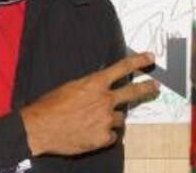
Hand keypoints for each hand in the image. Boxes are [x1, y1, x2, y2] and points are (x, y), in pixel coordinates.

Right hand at [19, 52, 159, 156]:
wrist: (40, 128)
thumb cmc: (50, 106)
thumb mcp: (70, 88)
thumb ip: (90, 88)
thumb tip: (99, 90)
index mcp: (95, 83)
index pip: (122, 68)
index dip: (138, 61)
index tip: (149, 58)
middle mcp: (104, 100)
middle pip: (133, 92)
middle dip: (146, 88)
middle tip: (155, 86)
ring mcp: (106, 120)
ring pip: (119, 118)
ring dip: (111, 118)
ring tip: (92, 120)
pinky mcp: (104, 138)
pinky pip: (111, 135)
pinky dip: (104, 134)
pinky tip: (90, 132)